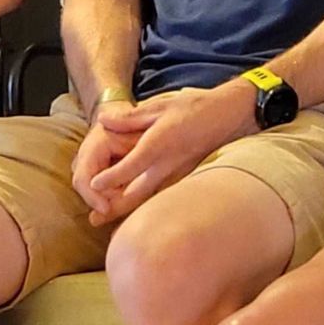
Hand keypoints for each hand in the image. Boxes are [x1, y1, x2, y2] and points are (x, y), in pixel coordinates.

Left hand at [84, 84, 253, 225]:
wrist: (230, 116)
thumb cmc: (196, 107)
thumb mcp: (161, 104)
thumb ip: (131, 117)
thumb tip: (103, 120)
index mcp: (159, 144)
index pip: (130, 166)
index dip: (110, 178)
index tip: (93, 185)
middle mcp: (168, 164)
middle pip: (137, 194)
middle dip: (114, 208)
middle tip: (95, 219)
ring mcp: (178, 174)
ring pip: (149, 199)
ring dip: (128, 209)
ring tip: (106, 219)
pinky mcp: (186, 178)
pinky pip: (162, 195)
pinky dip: (145, 204)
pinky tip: (134, 210)